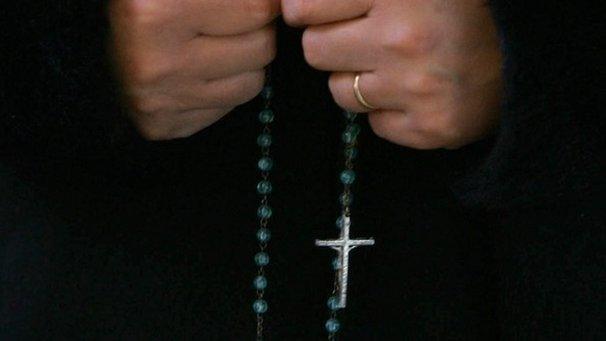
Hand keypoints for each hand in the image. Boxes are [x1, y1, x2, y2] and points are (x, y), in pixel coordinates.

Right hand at [109, 0, 279, 139]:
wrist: (90, 41)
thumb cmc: (152, 4)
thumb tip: (286, 3)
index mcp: (158, 9)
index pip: (258, 10)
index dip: (262, 3)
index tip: (249, 2)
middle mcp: (156, 60)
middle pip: (261, 48)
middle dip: (255, 31)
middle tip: (227, 21)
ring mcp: (159, 100)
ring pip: (253, 82)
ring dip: (244, 61)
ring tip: (212, 44)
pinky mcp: (163, 125)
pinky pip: (229, 108)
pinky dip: (223, 88)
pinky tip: (197, 70)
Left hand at [282, 0, 502, 148]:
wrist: (530, 49)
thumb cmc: (465, 6)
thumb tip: (295, 3)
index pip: (303, 7)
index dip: (308, 9)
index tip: (322, 12)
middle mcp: (402, 39)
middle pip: (314, 52)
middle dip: (332, 44)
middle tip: (364, 36)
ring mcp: (417, 89)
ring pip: (341, 91)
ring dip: (359, 79)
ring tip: (395, 65)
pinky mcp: (430, 128)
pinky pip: (375, 124)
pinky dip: (389, 112)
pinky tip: (416, 93)